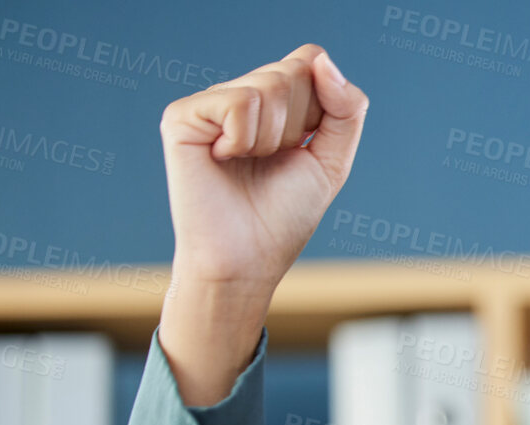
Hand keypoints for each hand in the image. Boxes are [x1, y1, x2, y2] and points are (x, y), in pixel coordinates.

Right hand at [158, 43, 368, 289]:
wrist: (247, 259)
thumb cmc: (285, 215)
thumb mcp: (332, 160)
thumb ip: (346, 109)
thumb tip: (321, 60)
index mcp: (275, 102)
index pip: (310, 60)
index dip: (322, 102)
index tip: (307, 144)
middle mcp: (241, 94)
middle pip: (294, 72)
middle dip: (299, 126)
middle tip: (273, 161)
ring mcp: (211, 103)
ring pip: (268, 86)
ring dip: (273, 139)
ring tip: (248, 163)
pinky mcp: (183, 116)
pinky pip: (238, 103)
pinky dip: (245, 140)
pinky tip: (223, 159)